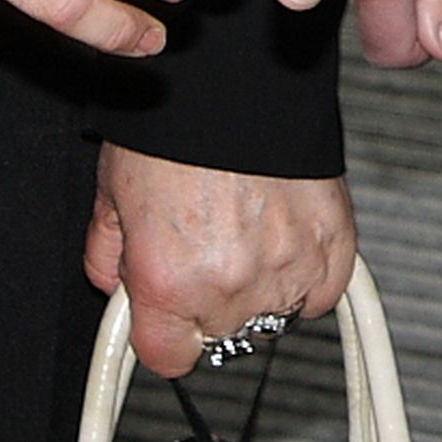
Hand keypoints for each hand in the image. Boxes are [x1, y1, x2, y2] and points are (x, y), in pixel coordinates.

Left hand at [87, 150, 360, 379]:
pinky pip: (322, 293)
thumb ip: (107, 256)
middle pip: (222, 336)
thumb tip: (114, 283)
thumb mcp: (111, 196)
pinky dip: (306, 276)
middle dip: (208, 305)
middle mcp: (230, 286)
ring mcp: (288, 268)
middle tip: (202, 252)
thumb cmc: (172, 128)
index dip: (161, 336)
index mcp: (169, 283)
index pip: (168, 359)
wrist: (230, 83)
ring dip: (259, 291)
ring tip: (243, 238)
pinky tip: (281, 241)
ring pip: (274, 316)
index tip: (164, 317)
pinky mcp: (334, 244)